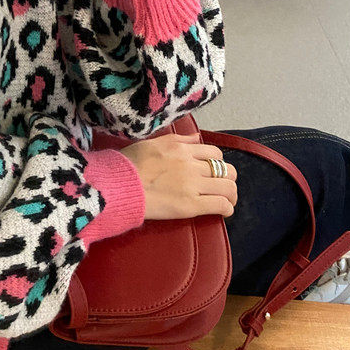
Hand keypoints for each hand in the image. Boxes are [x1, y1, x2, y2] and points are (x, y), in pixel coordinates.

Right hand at [119, 133, 237, 219]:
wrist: (119, 185)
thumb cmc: (129, 163)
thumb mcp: (151, 143)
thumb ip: (177, 140)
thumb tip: (196, 138)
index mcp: (181, 148)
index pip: (214, 152)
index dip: (217, 162)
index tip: (212, 170)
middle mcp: (191, 164)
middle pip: (226, 169)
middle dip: (228, 177)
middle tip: (221, 185)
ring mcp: (192, 184)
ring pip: (228, 187)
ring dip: (231, 194)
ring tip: (226, 200)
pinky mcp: (191, 205)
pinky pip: (221, 205)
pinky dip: (227, 208)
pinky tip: (223, 211)